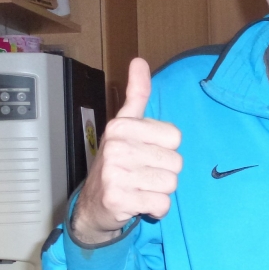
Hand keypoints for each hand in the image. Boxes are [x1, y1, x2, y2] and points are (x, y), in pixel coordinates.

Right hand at [71, 58, 182, 243]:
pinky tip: (139, 203)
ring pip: (171, 184)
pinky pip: (161, 204)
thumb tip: (139, 60)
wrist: (93, 205)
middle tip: (142, 175)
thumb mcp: (124, 126)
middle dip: (164, 172)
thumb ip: (136, 95)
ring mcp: (115, 173)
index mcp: (121, 126)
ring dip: (160, 191)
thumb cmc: (117, 163)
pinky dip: (156, 209)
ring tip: (140, 188)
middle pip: (176, 162)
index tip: (146, 152)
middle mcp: (116, 146)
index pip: (174, 136)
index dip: (166, 149)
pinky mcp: (118, 199)